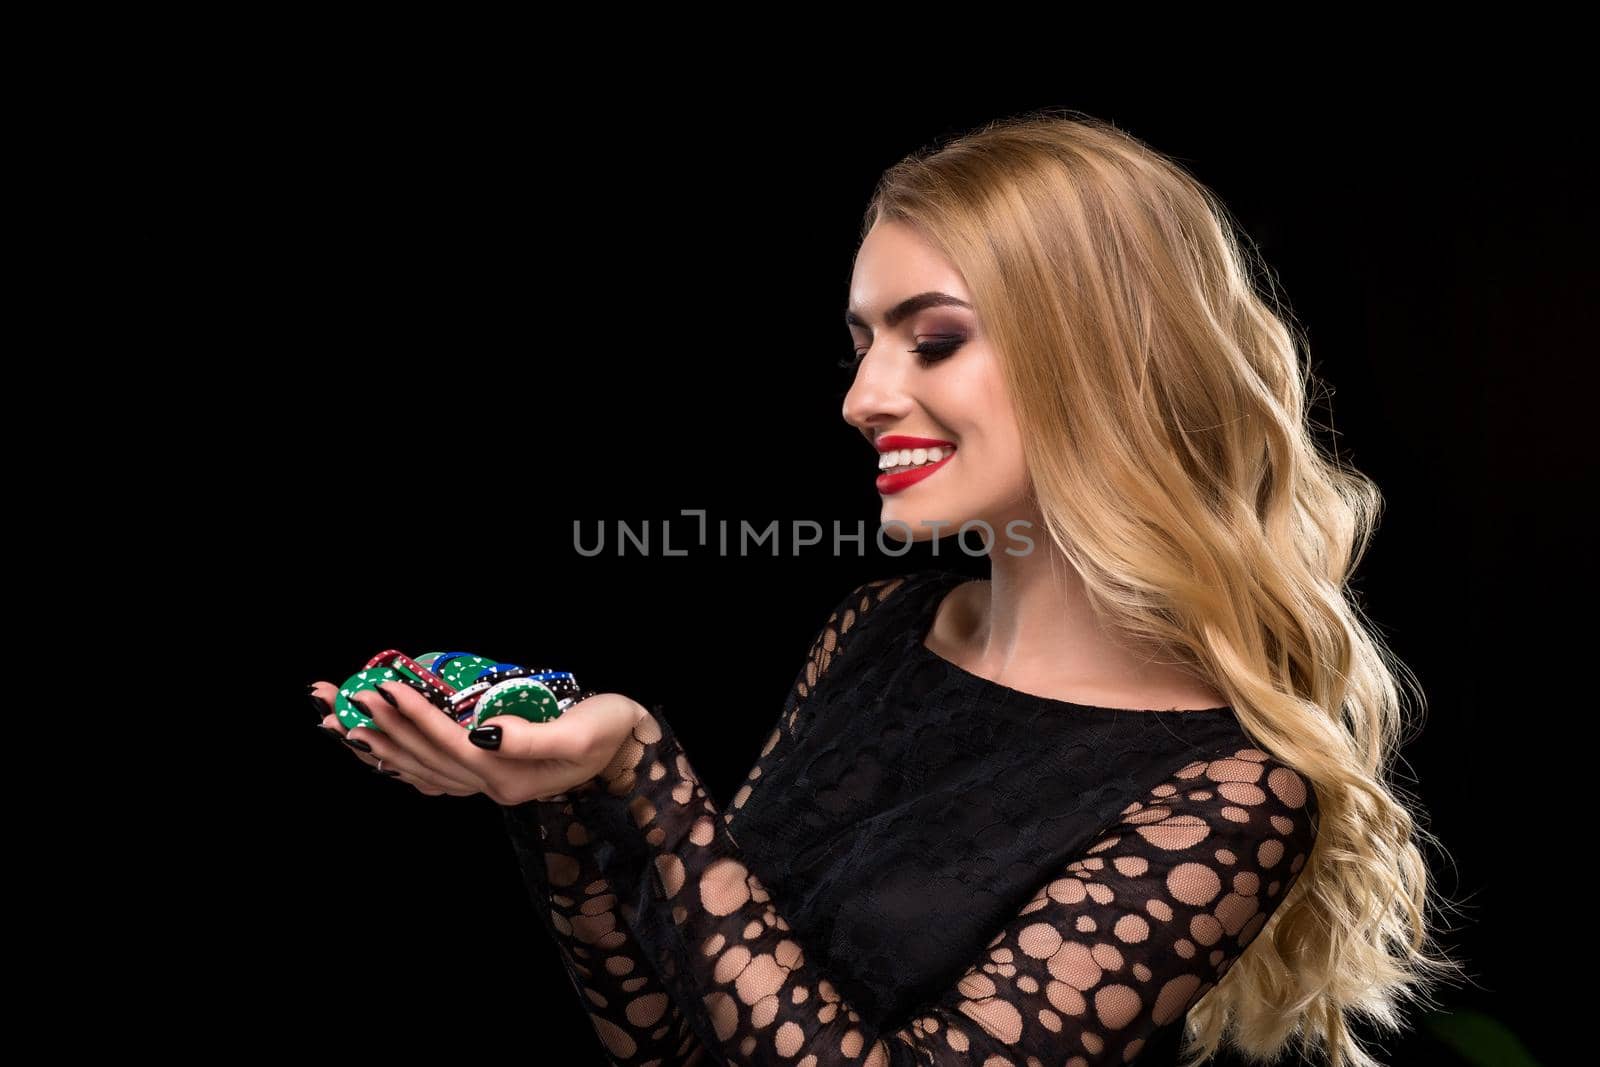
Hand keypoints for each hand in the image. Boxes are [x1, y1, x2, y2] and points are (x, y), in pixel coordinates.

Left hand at [309, 679, 647, 803]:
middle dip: (377, 726)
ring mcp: (488, 785)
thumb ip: (530, 737)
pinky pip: (432, 776)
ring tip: (339, 724)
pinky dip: (400, 764)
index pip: (446, 741)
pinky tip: (380, 755)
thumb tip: (483, 730)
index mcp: (506, 775)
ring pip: (418, 769)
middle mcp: (490, 785)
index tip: (383, 685)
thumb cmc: (608, 731)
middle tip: (338, 698)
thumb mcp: (578, 732)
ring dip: (377, 746)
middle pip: (421, 758)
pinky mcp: (490, 776)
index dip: (412, 714)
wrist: (629, 751)